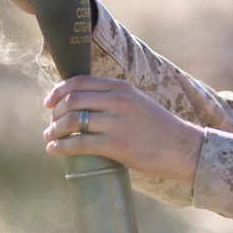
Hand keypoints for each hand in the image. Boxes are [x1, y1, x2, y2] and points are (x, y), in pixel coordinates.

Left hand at [43, 76, 203, 184]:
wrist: (183, 149)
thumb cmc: (160, 129)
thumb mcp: (138, 103)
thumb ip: (115, 100)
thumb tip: (85, 106)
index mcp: (122, 88)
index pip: (79, 82)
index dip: (58, 91)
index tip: (49, 102)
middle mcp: (118, 101)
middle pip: (72, 101)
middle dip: (55, 113)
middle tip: (50, 124)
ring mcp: (117, 123)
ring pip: (72, 121)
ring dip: (54, 130)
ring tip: (50, 138)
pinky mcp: (116, 146)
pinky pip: (79, 144)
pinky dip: (62, 147)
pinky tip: (54, 150)